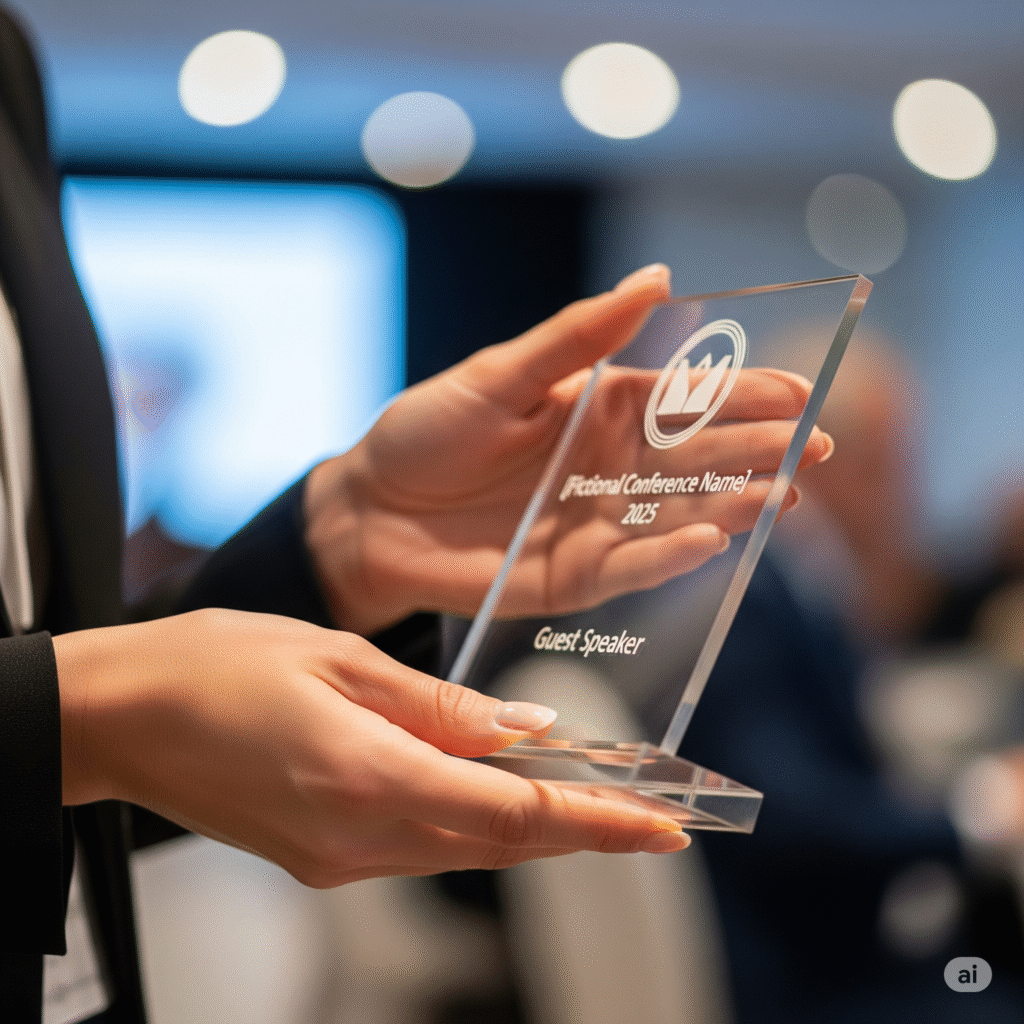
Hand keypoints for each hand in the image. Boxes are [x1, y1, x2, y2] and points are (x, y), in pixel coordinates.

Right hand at [55, 610, 689, 885]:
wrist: (121, 716)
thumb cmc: (220, 664)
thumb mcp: (338, 658)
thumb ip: (441, 705)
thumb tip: (529, 731)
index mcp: (366, 776)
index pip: (512, 816)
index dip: (597, 824)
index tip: (665, 827)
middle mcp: (358, 836)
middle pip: (502, 845)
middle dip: (586, 833)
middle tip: (660, 819)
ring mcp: (337, 858)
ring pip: (468, 850)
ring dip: (536, 830)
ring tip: (598, 801)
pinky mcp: (322, 857)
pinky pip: (424, 844)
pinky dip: (477, 824)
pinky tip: (504, 793)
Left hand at [306, 264, 832, 633]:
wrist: (371, 510)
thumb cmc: (429, 431)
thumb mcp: (499, 375)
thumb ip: (577, 336)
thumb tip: (656, 277)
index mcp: (598, 408)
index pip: (686, 399)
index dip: (744, 393)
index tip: (800, 391)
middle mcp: (609, 467)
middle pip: (696, 458)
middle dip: (757, 450)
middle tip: (816, 447)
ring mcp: (595, 524)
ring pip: (675, 514)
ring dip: (729, 506)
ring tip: (780, 495)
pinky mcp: (572, 577)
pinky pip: (628, 568)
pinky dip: (667, 557)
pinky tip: (708, 539)